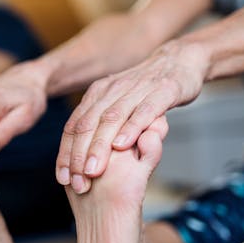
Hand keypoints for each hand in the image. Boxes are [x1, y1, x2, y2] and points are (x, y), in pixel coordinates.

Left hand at [58, 42, 205, 193]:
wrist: (180, 61)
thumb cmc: (146, 89)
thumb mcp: (116, 103)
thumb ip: (99, 122)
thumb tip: (79, 152)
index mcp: (97, 93)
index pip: (74, 126)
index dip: (66, 153)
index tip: (63, 178)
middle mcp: (112, 89)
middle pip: (88, 123)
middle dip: (79, 155)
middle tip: (77, 181)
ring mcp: (137, 88)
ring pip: (112, 119)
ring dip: (100, 146)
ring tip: (92, 170)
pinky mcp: (162, 90)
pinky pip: (143, 111)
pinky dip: (131, 128)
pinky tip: (122, 146)